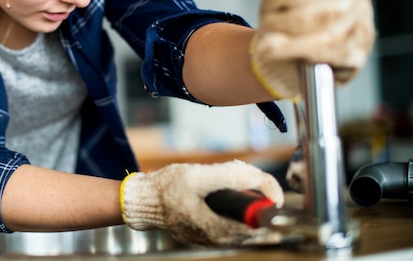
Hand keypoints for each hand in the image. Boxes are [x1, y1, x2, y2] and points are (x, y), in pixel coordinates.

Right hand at [120, 161, 283, 245]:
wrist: (145, 201)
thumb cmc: (167, 188)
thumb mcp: (197, 175)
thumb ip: (229, 176)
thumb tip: (259, 178)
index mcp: (220, 228)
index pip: (261, 217)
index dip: (266, 195)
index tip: (258, 179)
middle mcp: (220, 239)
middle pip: (254, 217)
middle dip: (252, 192)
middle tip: (238, 173)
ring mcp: (213, 238)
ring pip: (243, 218)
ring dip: (241, 197)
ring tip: (223, 180)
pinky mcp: (207, 233)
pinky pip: (230, 219)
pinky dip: (230, 203)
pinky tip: (216, 189)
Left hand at [251, 0, 375, 99]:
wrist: (285, 54)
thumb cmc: (286, 8)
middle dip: (287, 1)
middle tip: (266, 10)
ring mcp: (359, 23)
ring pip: (324, 19)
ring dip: (286, 26)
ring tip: (268, 32)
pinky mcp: (354, 53)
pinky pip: (326, 48)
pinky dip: (294, 48)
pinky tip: (273, 46)